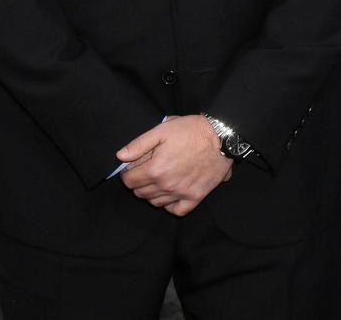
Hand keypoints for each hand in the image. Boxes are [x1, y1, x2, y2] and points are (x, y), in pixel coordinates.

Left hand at [117, 114, 232, 216]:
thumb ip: (138, 144)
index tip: (130, 168)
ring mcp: (181, 194)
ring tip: (156, 180)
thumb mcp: (161, 130)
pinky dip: (170, 205)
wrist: (220, 138)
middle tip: (144, 171)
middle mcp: (166, 185)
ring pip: (156, 203)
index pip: (129, 181)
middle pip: (141, 193)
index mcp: (155, 169)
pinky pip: (176, 210)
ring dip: (151, 193)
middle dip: (137, 183)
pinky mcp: (195, 197)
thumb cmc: (190, 131)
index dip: (126, 174)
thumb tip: (120, 156)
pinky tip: (170, 193)